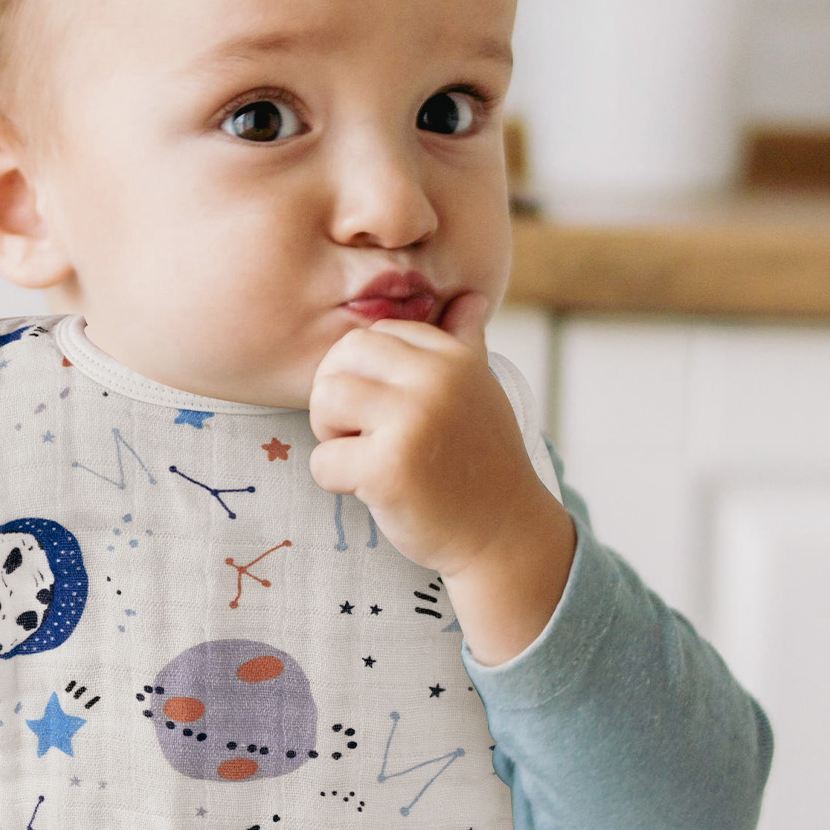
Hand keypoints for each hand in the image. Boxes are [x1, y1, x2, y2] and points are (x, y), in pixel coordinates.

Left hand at [308, 292, 574, 663]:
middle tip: (364, 433)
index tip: (388, 410)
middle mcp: (435, 380)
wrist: (505, 534)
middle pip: (338, 360)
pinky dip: (337, 481)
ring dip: (331, 434)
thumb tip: (470, 295)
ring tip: (367, 455)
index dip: (363, 375)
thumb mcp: (479, 390)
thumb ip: (465, 341)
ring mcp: (412, 422)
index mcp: (451, 357)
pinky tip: (374, 490)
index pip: (369, 337)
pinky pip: (323, 461)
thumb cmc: (481, 460)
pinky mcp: (388, 469)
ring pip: (323, 401)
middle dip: (337, 397)